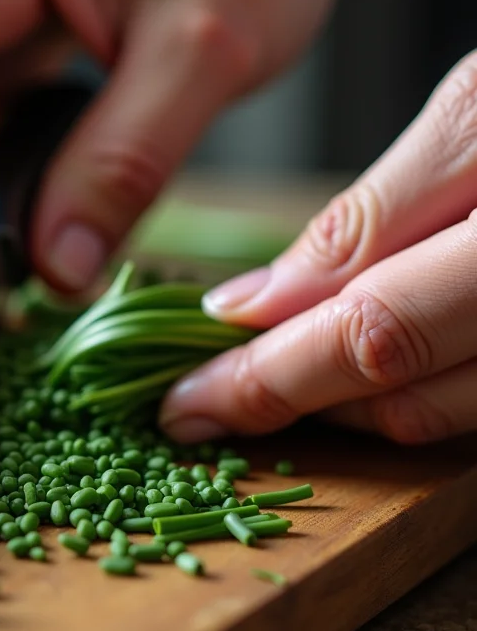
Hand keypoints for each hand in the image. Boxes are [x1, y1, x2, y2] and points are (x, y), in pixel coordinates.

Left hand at [161, 51, 476, 444]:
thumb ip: (370, 217)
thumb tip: (255, 306)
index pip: (374, 328)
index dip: (265, 376)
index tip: (184, 396)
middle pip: (404, 383)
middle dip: (289, 398)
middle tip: (204, 402)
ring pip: (447, 414)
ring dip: (345, 405)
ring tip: (273, 382)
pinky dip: (416, 396)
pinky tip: (363, 376)